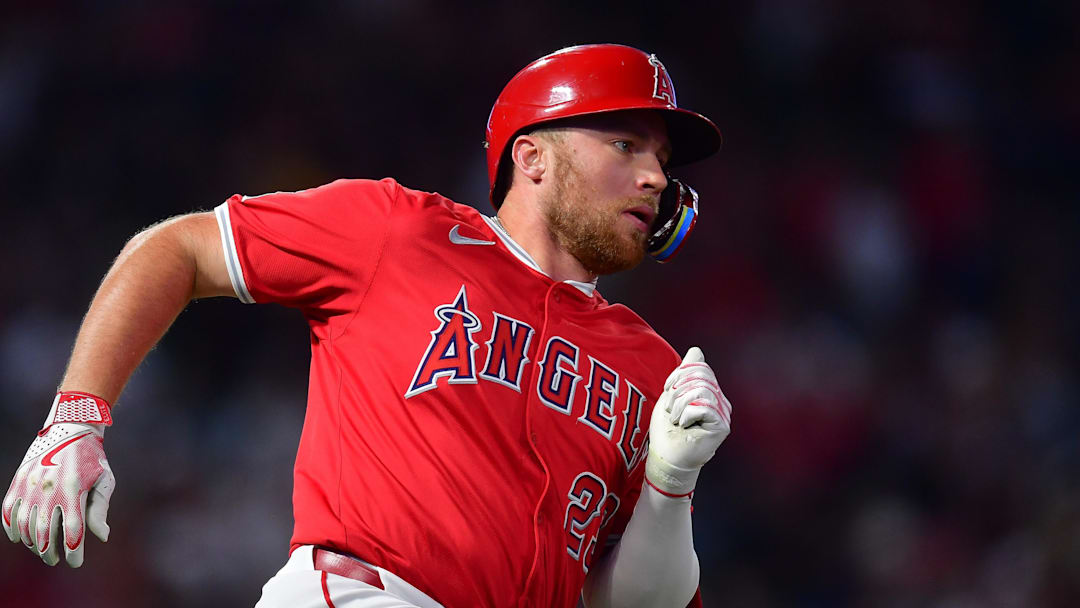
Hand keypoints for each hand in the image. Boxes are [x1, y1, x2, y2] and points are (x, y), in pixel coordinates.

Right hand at [2, 392, 114, 566]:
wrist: (71, 427)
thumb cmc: (92, 457)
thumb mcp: (104, 480)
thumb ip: (100, 510)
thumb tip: (102, 537)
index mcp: (74, 489)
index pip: (72, 532)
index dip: (73, 552)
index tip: (75, 563)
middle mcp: (49, 488)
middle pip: (45, 533)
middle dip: (50, 552)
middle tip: (55, 559)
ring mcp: (30, 484)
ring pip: (25, 526)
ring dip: (32, 543)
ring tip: (42, 549)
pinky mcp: (18, 480)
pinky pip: (7, 511)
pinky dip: (11, 528)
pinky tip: (20, 538)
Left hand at [645, 347, 731, 496]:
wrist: (666, 458)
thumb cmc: (666, 430)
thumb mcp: (672, 394)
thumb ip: (685, 373)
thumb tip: (696, 350)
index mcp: (710, 392)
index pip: (701, 367)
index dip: (680, 374)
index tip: (668, 390)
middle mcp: (720, 401)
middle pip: (702, 376)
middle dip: (678, 390)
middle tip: (671, 410)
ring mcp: (723, 414)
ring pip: (702, 390)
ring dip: (680, 404)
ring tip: (677, 419)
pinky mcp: (722, 426)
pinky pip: (704, 405)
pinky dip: (687, 414)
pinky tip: (685, 426)